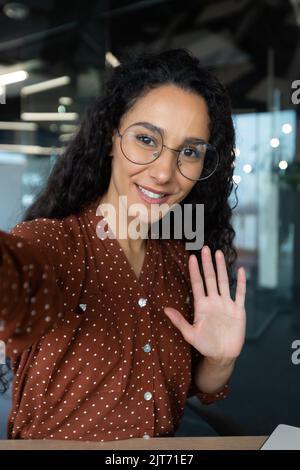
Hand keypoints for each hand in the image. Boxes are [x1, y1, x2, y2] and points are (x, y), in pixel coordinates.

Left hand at [164, 246, 245, 363]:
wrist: (222, 355)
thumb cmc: (205, 345)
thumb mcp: (190, 334)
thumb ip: (179, 321)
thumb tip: (164, 309)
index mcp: (202, 305)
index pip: (197, 284)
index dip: (195, 271)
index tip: (191, 258)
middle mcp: (214, 301)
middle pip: (210, 278)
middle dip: (207, 264)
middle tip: (205, 248)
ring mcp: (226, 304)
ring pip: (224, 281)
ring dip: (222, 268)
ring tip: (220, 254)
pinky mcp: (238, 310)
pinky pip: (240, 294)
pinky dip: (242, 282)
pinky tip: (242, 270)